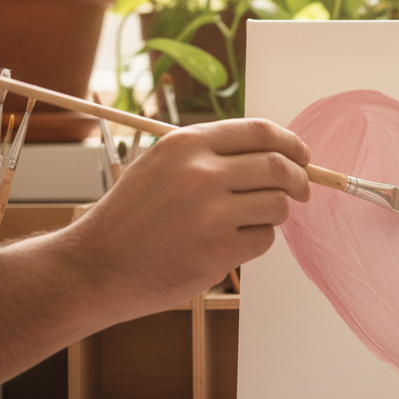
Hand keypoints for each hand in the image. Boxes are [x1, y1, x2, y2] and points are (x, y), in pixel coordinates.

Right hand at [57, 119, 310, 318]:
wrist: (96, 267)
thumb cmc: (131, 218)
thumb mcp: (160, 166)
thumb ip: (208, 154)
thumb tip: (272, 152)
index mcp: (186, 144)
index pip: (260, 131)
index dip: (291, 143)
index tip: (302, 156)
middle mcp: (200, 173)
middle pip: (278, 166)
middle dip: (299, 179)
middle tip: (302, 190)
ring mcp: (211, 213)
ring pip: (276, 204)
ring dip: (275, 213)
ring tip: (251, 221)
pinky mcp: (219, 250)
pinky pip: (264, 239)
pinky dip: (256, 241)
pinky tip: (231, 244)